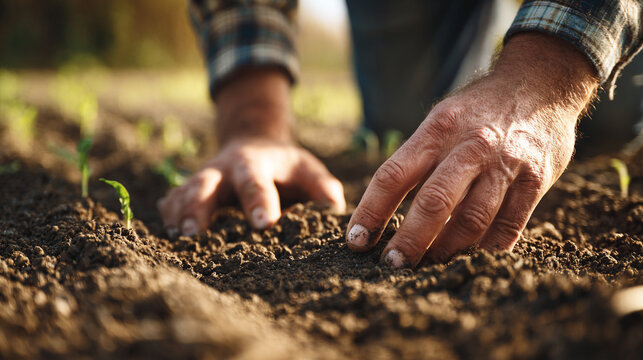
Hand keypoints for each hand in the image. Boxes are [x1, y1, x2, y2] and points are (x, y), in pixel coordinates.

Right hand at [158, 138, 344, 235]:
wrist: (252, 145)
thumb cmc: (284, 166)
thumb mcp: (306, 168)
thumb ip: (322, 188)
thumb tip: (334, 209)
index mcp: (254, 164)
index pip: (255, 183)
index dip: (258, 202)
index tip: (263, 224)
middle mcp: (223, 170)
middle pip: (206, 184)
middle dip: (199, 207)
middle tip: (195, 232)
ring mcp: (203, 180)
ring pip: (184, 193)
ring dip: (179, 214)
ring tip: (176, 238)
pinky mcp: (190, 190)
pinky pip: (173, 200)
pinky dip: (168, 215)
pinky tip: (166, 236)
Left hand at [345, 33, 598, 266]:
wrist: (541, 83)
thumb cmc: (477, 110)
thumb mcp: (442, 119)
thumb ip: (417, 159)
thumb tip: (384, 209)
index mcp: (437, 129)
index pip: (393, 175)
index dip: (371, 211)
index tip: (356, 241)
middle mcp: (470, 146)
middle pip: (433, 203)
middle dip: (409, 241)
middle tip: (392, 264)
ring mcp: (505, 164)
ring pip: (471, 220)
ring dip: (445, 250)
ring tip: (428, 264)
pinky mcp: (535, 180)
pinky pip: (507, 227)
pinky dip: (484, 249)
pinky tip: (468, 257)